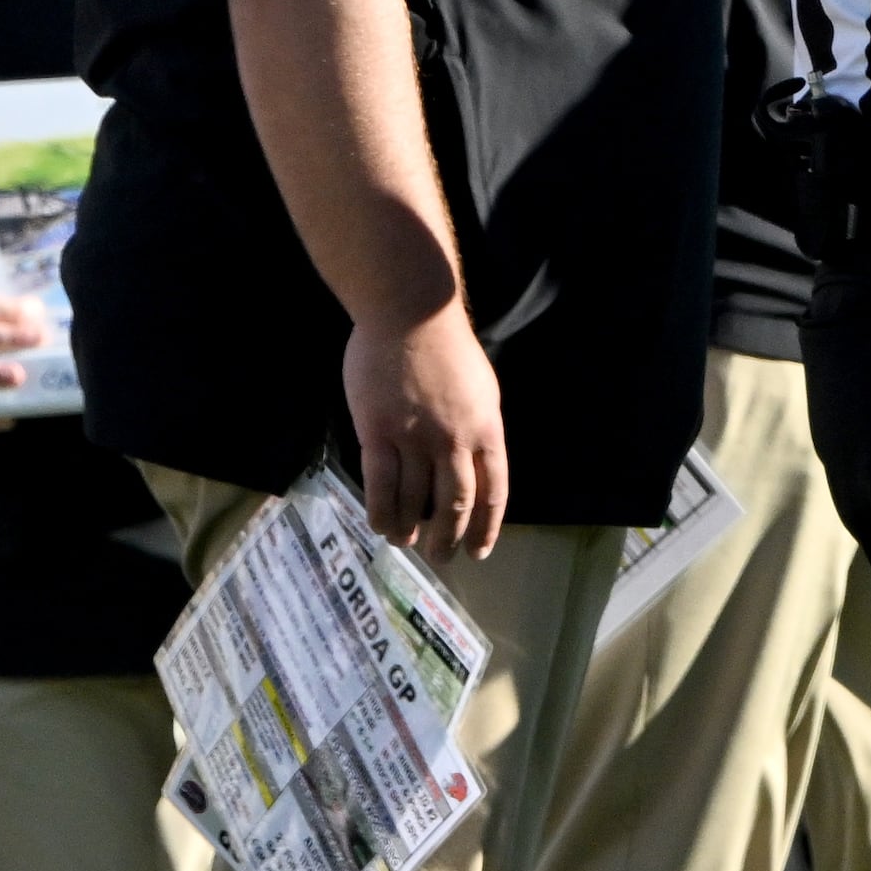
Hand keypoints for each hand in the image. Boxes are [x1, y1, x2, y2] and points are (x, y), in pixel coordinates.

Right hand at [342, 305, 509, 558]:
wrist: (410, 313)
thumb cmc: (447, 347)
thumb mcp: (482, 390)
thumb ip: (478, 429)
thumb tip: (475, 464)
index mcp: (487, 429)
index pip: (494, 492)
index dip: (487, 526)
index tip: (479, 551)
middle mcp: (454, 440)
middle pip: (455, 503)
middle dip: (449, 537)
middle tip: (441, 558)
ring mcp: (414, 437)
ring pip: (413, 499)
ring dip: (410, 528)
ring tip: (406, 543)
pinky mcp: (377, 431)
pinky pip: (379, 483)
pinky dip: (380, 510)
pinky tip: (380, 526)